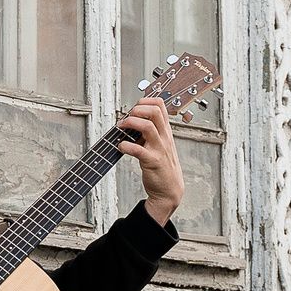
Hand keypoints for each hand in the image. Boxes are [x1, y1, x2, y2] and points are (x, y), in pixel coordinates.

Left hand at [116, 95, 184, 225]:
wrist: (170, 190)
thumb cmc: (162, 166)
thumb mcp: (160, 144)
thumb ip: (148, 132)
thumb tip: (129, 121)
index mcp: (165, 131)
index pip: (160, 105)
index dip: (145, 101)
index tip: (134, 109)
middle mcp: (164, 137)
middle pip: (155, 111)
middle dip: (137, 109)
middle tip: (127, 117)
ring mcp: (159, 149)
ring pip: (148, 127)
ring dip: (130, 123)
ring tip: (121, 127)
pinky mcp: (152, 162)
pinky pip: (139, 151)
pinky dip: (126, 146)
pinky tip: (121, 147)